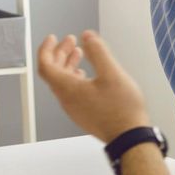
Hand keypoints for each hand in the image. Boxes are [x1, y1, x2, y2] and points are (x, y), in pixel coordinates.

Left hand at [36, 31, 152, 143]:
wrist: (129, 138)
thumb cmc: (121, 110)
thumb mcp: (112, 73)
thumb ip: (98, 52)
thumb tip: (87, 36)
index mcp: (68, 88)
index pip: (45, 65)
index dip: (46, 49)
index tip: (52, 38)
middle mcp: (66, 99)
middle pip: (53, 72)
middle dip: (60, 53)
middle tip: (70, 40)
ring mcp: (74, 108)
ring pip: (62, 82)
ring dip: (68, 65)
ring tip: (79, 52)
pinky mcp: (82, 114)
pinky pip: (70, 92)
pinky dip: (74, 77)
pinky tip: (86, 74)